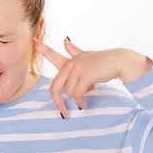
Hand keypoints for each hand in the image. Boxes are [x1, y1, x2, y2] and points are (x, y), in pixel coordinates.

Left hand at [34, 37, 150, 117]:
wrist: (119, 61)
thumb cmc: (102, 61)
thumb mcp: (86, 55)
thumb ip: (74, 50)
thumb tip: (65, 39)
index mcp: (69, 61)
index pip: (52, 54)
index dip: (42, 49)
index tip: (33, 42)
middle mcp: (71, 64)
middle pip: (55, 88)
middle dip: (58, 103)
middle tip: (64, 113)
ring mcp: (77, 69)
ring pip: (69, 93)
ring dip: (78, 98)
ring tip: (88, 92)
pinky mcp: (85, 76)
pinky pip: (77, 94)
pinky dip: (80, 101)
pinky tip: (84, 103)